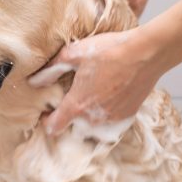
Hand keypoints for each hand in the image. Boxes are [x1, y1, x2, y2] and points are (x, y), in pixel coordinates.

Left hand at [28, 28, 169, 134]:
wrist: (146, 53)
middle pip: (74, 131)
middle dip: (69, 120)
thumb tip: (35, 82)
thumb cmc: (110, 51)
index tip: (47, 113)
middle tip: (71, 102)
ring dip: (88, 123)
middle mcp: (94, 118)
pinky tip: (107, 102)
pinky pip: (111, 126)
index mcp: (78, 104)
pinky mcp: (128, 116)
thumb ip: (52, 69)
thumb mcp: (74, 53)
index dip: (46, 122)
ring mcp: (112, 119)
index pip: (54, 126)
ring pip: (94, 131)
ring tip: (89, 105)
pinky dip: (106, 119)